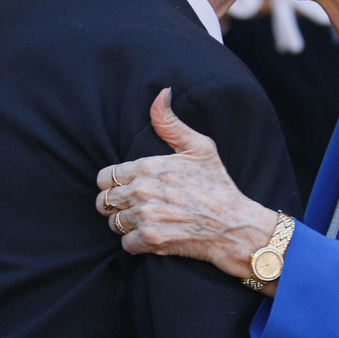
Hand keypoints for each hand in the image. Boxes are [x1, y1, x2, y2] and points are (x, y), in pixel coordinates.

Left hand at [96, 89, 278, 278]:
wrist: (234, 226)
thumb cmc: (217, 186)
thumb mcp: (199, 148)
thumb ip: (170, 123)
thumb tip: (160, 93)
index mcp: (147, 166)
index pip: (103, 177)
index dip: (113, 184)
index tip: (127, 189)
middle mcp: (142, 190)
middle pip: (104, 202)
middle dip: (117, 205)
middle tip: (136, 207)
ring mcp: (145, 216)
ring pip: (114, 223)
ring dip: (126, 224)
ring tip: (147, 221)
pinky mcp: (151, 239)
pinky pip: (126, 243)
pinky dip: (137, 243)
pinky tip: (154, 235)